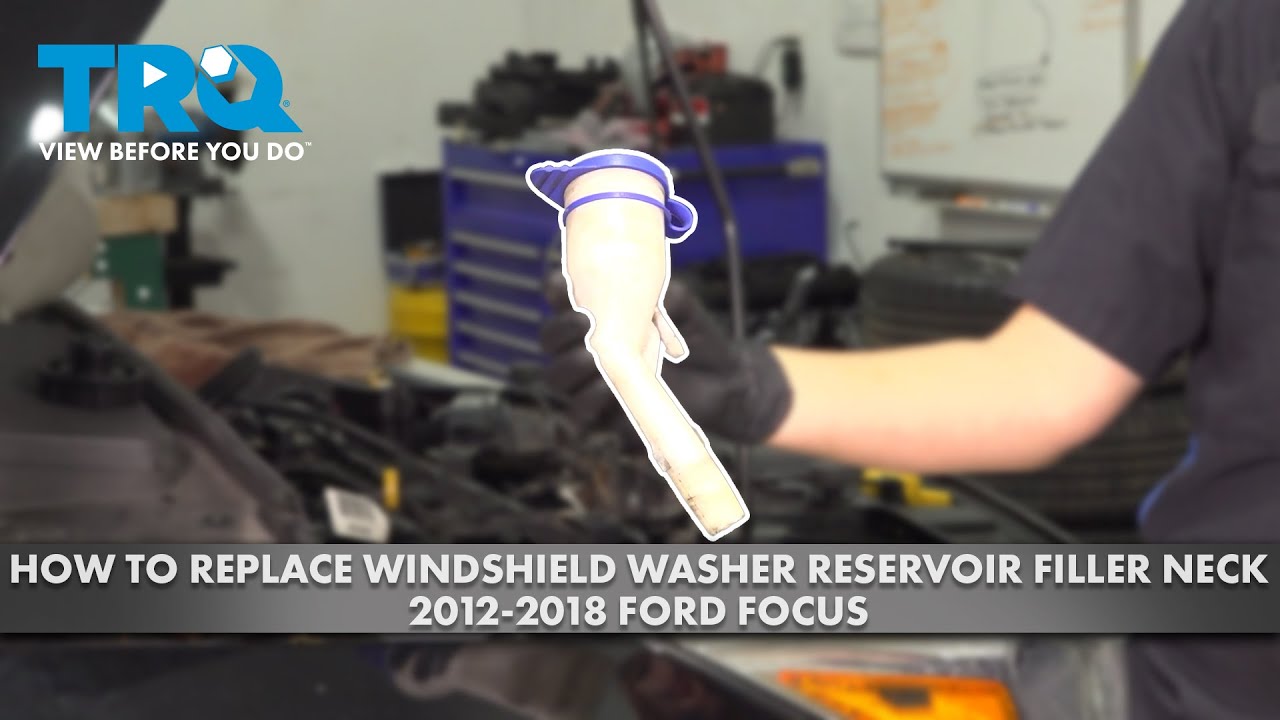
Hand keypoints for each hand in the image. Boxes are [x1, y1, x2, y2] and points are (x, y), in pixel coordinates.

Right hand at [539, 273, 791, 444]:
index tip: (564, 285)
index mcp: (596, 314)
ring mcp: (590, 383)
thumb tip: (652, 293)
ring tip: (591, 357)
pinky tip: (607, 389)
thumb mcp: (686, 309)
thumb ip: (668, 296)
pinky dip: (589, 400)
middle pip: (551, 339)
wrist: (722, 383)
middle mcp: (583, 347)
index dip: (556, 291)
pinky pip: (580, 412)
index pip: (560, 299)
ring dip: (572, 366)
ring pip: (559, 376)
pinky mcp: (603, 414)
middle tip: (584, 322)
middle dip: (562, 330)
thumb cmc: (699, 338)